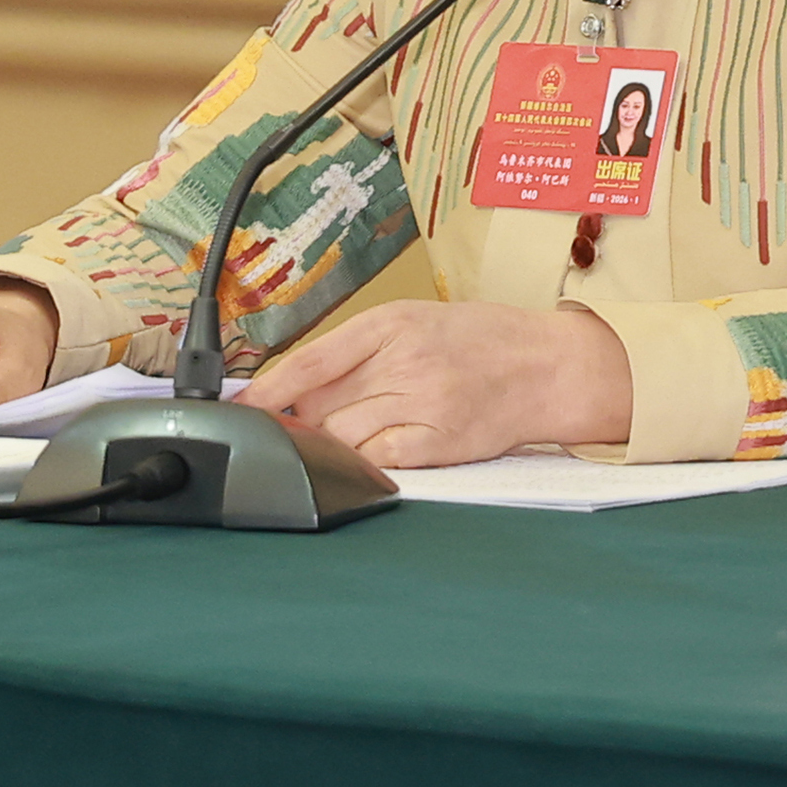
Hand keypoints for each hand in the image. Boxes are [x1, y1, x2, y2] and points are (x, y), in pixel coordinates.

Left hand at [245, 301, 633, 468]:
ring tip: (336, 443)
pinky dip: (360, 464)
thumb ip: (359, 353)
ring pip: (341, 438)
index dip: (265, 393)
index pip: (308, 361)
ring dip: (327, 447)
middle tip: (288, 433)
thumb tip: (294, 390)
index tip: (237, 413)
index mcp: (391, 324)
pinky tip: (362, 459)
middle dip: (298, 423)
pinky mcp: (439, 443)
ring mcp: (421, 405)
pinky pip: (376, 462)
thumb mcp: (416, 322)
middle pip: (318, 406)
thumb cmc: (482, 341)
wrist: (549, 365)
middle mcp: (403, 362)